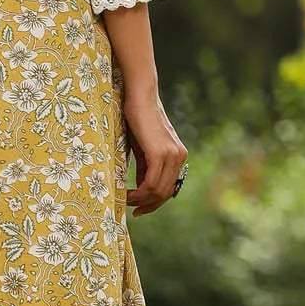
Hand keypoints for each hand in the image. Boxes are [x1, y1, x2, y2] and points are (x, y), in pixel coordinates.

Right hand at [122, 91, 186, 215]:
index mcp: (178, 156)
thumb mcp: (142, 148)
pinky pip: (151, 183)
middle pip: (165, 193)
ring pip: (158, 191)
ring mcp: (172, 155)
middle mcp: (179, 157)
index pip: (170, 188)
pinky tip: (127, 193)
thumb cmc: (137, 118)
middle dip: (148, 205)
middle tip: (131, 210)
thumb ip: (146, 167)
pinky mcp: (160, 153)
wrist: (140, 96)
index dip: (154, 203)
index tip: (138, 209)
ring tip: (125, 200)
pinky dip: (139, 193)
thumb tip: (142, 189)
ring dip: (141, 201)